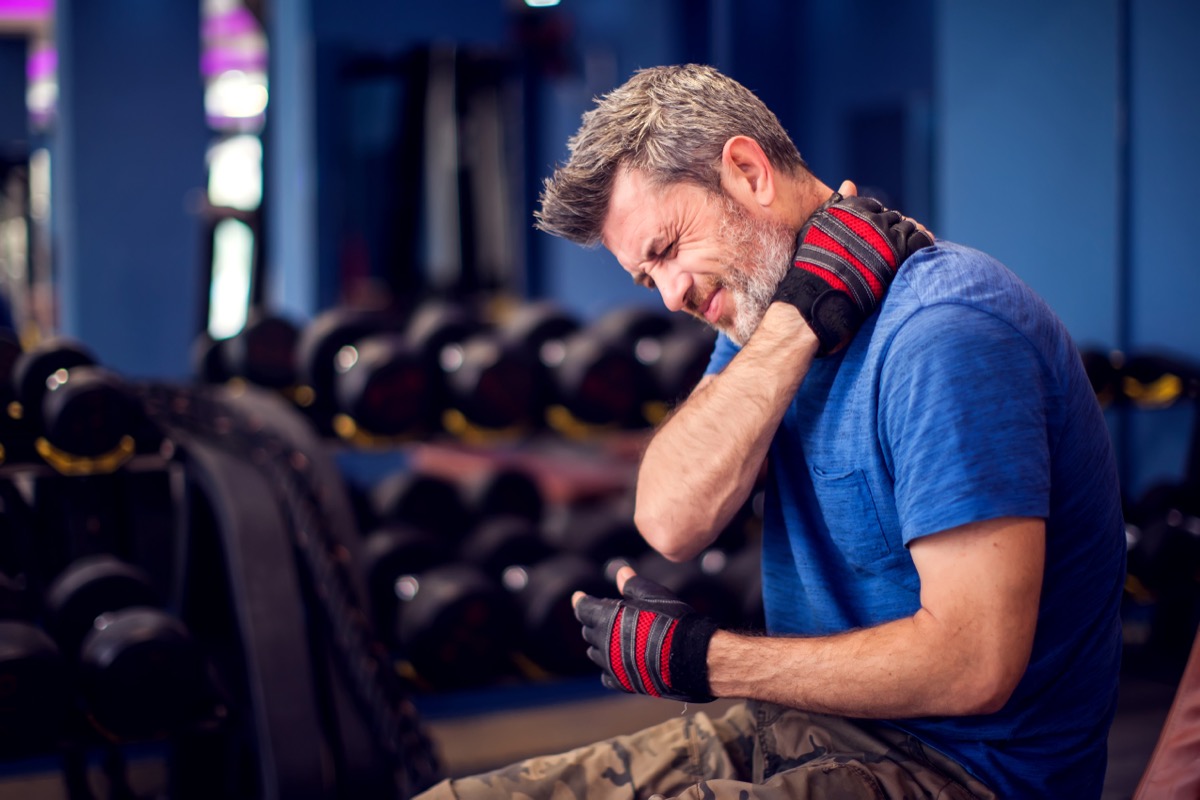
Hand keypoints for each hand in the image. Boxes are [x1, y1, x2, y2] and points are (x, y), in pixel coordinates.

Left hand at [572, 566, 716, 702]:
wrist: (690, 656)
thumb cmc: (672, 620)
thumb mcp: (652, 594)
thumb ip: (632, 584)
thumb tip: (620, 571)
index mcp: (606, 618)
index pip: (583, 608)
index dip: (581, 600)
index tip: (578, 596)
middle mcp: (603, 642)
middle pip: (588, 630)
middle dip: (595, 620)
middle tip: (610, 615)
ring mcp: (611, 665)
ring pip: (595, 653)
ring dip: (601, 644)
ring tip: (615, 638)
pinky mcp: (622, 683)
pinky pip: (606, 675)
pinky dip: (609, 667)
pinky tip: (619, 662)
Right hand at [773, 181, 933, 355]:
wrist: (818, 294)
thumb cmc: (813, 263)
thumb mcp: (819, 226)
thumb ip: (836, 204)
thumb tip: (850, 182)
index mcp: (853, 209)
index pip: (875, 207)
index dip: (877, 219)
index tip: (875, 233)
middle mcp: (872, 218)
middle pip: (893, 218)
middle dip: (894, 228)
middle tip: (891, 245)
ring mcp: (887, 235)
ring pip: (909, 227)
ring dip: (909, 236)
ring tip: (903, 250)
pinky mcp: (900, 254)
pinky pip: (921, 241)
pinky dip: (923, 243)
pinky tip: (920, 250)